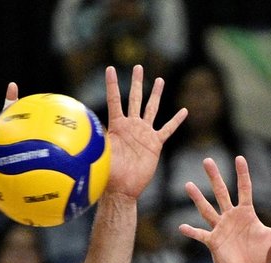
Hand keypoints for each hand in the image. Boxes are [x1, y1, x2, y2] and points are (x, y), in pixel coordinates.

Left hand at [102, 63, 186, 200]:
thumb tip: (87, 131)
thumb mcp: (102, 154)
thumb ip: (99, 141)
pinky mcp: (155, 144)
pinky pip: (167, 129)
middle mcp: (132, 126)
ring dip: (155, 94)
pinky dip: (175, 121)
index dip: (112, 84)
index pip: (115, 100)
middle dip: (136, 82)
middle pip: (135, 99)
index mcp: (118, 126)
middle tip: (138, 67)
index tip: (110, 68)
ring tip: (160, 80)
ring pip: (152, 109)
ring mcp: (144, 133)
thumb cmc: (109, 174)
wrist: (123, 188)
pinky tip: (183, 111)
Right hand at [178, 155, 270, 262]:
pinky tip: (181, 227)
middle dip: (215, 177)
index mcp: (246, 213)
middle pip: (222, 193)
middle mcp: (231, 217)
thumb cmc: (261, 256)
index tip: (240, 158)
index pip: (244, 189)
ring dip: (198, 198)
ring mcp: (220, 229)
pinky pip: (201, 235)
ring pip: (208, 210)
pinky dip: (192, 232)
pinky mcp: (213, 242)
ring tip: (188, 185)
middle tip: (207, 160)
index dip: (242, 174)